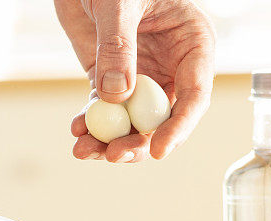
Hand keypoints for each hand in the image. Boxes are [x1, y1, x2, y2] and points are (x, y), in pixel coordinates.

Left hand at [55, 0, 214, 161]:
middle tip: (113, 155)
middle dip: (138, 142)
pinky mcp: (112, 80)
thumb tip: (117, 96)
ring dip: (109, 141)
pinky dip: (91, 125)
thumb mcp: (119, 2)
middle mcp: (171, 67)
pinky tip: (76, 131)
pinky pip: (105, 112)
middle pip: (163, 119)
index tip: (158, 150)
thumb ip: (118, 45)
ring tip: (84, 150)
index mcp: (192, 44)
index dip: (178, 126)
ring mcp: (141, 77)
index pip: (194, 95)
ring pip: (133, 123)